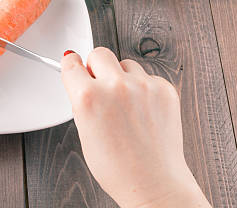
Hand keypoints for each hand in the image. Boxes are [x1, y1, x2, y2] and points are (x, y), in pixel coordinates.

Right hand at [61, 48, 210, 207]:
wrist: (153, 183)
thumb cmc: (117, 167)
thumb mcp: (84, 132)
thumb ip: (81, 100)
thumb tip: (82, 80)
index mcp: (88, 97)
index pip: (72, 63)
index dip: (72, 64)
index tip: (74, 63)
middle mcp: (115, 87)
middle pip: (99, 54)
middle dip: (96, 67)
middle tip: (100, 84)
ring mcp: (143, 86)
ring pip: (126, 64)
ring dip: (122, 77)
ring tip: (125, 104)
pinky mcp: (165, 90)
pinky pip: (148, 76)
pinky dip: (144, 88)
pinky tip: (142, 110)